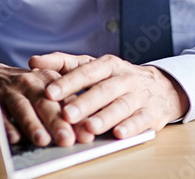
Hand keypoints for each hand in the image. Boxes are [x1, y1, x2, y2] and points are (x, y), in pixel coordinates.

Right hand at [0, 59, 94, 146]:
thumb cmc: (29, 88)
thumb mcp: (49, 89)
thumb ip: (66, 108)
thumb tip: (86, 134)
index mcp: (48, 78)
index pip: (64, 99)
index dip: (75, 117)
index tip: (85, 134)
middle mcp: (30, 82)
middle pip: (44, 102)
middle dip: (56, 121)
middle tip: (67, 138)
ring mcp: (11, 91)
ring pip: (22, 107)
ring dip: (32, 124)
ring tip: (42, 140)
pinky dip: (6, 126)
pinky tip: (14, 138)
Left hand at [30, 53, 188, 139]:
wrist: (161, 87)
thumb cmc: (116, 78)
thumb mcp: (93, 66)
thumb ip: (63, 63)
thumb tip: (33, 61)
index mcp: (108, 65)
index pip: (86, 72)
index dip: (68, 82)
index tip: (50, 92)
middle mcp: (124, 78)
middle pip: (103, 90)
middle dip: (84, 102)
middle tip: (66, 114)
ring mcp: (139, 95)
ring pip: (121, 106)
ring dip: (105, 117)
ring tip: (88, 127)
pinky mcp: (151, 113)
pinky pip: (141, 120)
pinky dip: (130, 127)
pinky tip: (118, 134)